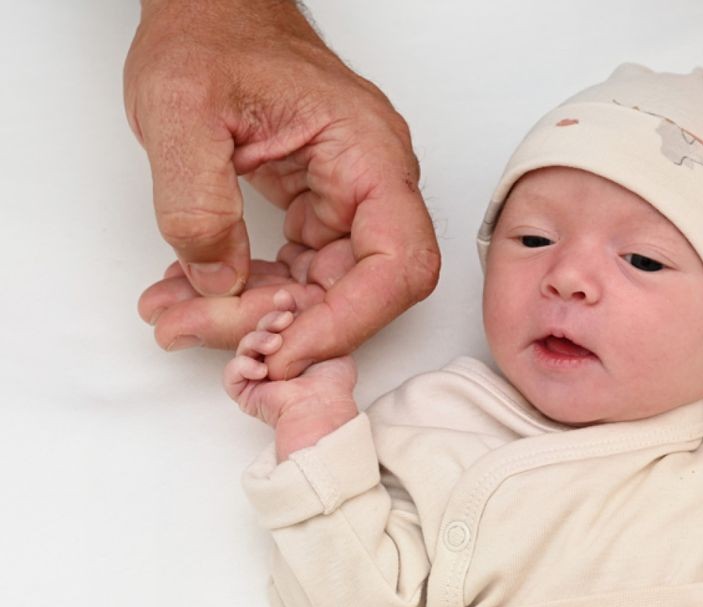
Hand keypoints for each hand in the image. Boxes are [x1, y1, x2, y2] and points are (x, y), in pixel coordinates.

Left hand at [126, 0, 439, 378]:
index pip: (397, 264)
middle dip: (282, 325)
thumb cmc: (214, 38)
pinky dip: (247, 291)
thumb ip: (196, 202)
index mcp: (369, 154)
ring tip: (177, 314)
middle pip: (357, 290)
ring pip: (323, 291)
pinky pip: (297, 273)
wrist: (211, 12)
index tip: (283, 349)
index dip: (347, 321)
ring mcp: (346, 201)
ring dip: (254, 316)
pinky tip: (193, 292)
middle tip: (196, 329)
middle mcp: (372, 184)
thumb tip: (217, 282)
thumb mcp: (181, 109)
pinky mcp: (317, 212)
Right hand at [225, 289, 358, 460]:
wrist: (323, 406)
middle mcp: (273, 363)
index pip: (278, 325)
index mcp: (291, 351)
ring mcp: (257, 378)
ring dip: (257, 340)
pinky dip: (243, 366)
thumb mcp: (330, 343)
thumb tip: (303, 307)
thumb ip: (316, 323)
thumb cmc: (332, 383)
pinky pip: (232, 373)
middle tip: (285, 319)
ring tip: (275, 343)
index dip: (279, 309)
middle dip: (269, 321)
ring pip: (244, 348)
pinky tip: (262, 368)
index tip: (286, 299)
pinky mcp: (245, 394)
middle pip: (259, 332)